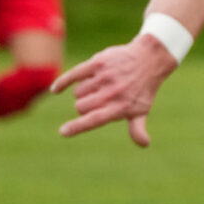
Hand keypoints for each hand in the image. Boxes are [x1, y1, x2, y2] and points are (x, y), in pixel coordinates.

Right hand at [53, 35, 175, 146]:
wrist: (148, 59)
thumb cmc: (142, 89)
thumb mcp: (142, 110)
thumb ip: (137, 129)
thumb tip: (143, 144)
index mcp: (120, 107)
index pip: (94, 120)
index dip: (77, 127)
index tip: (63, 132)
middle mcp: (111, 93)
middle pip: (81, 107)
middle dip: (84, 107)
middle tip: (97, 101)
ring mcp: (104, 77)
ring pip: (78, 92)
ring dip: (84, 92)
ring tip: (99, 87)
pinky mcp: (97, 63)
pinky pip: (73, 74)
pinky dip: (62, 82)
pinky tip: (55, 90)